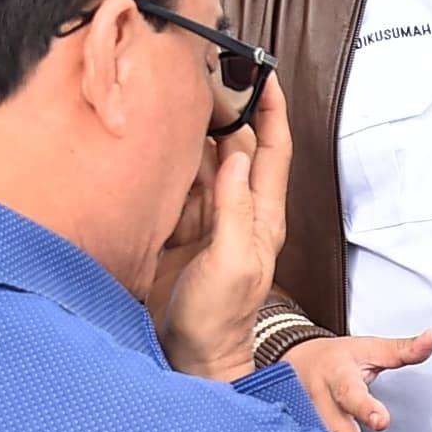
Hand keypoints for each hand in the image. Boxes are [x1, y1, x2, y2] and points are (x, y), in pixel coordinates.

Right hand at [152, 80, 294, 380]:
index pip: (273, 151)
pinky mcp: (180, 229)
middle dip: (228, 111)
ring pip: (206, 162)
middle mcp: (238, 210)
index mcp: (262, 216)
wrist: (192, 356)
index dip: (272, 112)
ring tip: (180, 99)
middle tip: (208, 76)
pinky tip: (159, 142)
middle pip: (237, 148)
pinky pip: (178, 185)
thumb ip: (233, 209)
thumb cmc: (220, 319)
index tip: (265, 75)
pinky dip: (171, 162)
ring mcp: (208, 219)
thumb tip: (236, 156)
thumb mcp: (232, 262)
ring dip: (196, 134)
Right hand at [286, 329, 431, 431]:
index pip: (350, 392)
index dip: (364, 407)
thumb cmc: (337, 358)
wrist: (296, 359)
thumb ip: (403, 349)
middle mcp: (321, 400)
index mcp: (338, 375)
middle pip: (334, 427)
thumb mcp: (370, 348)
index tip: (381, 421)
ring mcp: (309, 420)